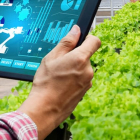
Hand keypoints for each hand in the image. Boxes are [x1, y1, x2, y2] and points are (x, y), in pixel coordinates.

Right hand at [19, 25, 99, 139]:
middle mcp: (88, 70)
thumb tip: (76, 30)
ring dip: (74, 69)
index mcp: (81, 58)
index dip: (88, 38)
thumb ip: (66, 42)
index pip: (95, 41)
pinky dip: (74, 80)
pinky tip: (61, 85)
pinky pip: (81, 80)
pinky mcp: (85, 91)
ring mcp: (88, 82)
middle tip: (60, 63)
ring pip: (83, 69)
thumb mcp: (52, 58)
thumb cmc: (46, 83)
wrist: (45, 109)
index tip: (80, 39)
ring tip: (58, 76)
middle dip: (75, 57)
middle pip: (86, 56)